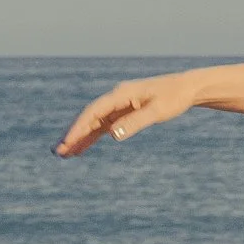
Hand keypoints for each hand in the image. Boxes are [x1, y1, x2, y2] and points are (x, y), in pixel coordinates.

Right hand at [54, 72, 196, 156]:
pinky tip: (81, 149)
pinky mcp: (123, 112)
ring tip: (63, 154)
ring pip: (93, 123)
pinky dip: (91, 137)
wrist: (187, 88)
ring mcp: (118, 105)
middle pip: (89, 117)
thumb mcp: (158, 111)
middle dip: (73, 134)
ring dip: (79, 137)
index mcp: (121, 94)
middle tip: (57, 151)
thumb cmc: (175, 97)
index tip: (68, 141)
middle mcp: (116, 98)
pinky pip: (103, 126)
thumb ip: (136, 122)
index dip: (79, 127)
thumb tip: (113, 135)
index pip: (94, 112)